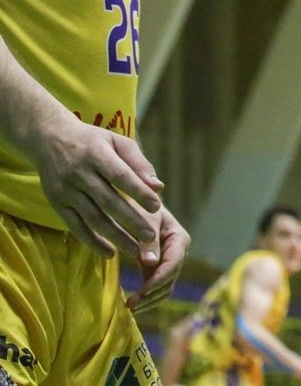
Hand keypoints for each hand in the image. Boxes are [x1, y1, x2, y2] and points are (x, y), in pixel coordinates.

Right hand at [31, 117, 162, 257]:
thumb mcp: (118, 142)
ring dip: (114, 236)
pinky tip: (109, 253)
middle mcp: (79, 173)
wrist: (50, 138)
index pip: (121, 176)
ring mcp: (65, 190)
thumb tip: (159, 187)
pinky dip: (91, 241)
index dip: (138, 192)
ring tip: (135, 250)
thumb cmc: (94, 141)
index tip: (157, 207)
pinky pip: (75, 226)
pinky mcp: (56, 203)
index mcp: (97, 154)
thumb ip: (139, 163)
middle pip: (107, 201)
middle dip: (130, 220)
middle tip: (150, 237)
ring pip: (92, 218)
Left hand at [128, 204, 188, 310]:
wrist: (134, 204)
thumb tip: (151, 263)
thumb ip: (148, 240)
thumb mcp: (144, 219)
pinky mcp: (156, 267)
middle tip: (132, 304)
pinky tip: (132, 303)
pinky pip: (156, 287)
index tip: (142, 292)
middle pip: (170, 279)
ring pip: (164, 287)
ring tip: (130, 306)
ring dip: (150, 300)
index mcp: (179, 239)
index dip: (159, 279)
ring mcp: (168, 261)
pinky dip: (146, 297)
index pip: (173, 264)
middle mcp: (178, 253)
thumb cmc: (139, 206)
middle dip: (152, 294)